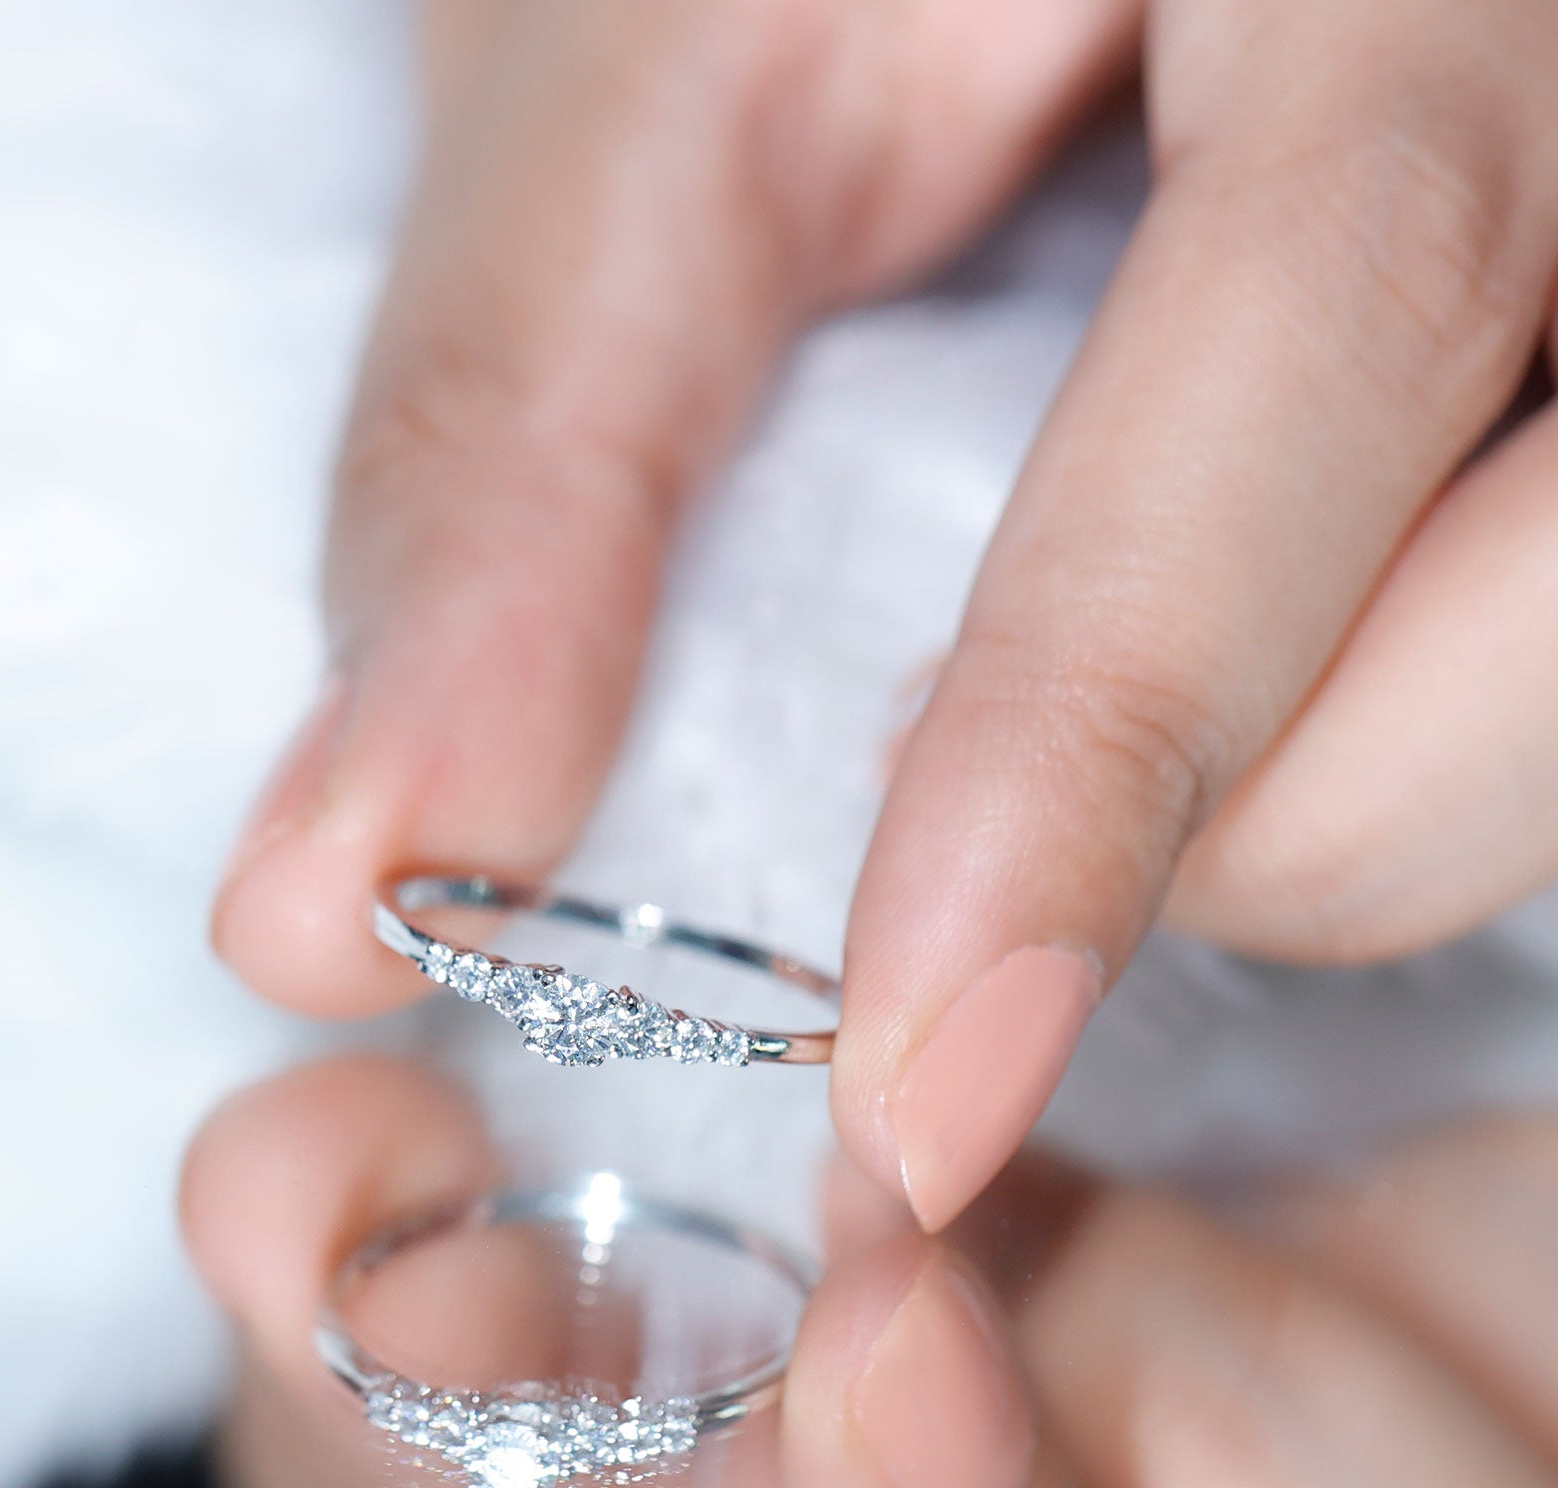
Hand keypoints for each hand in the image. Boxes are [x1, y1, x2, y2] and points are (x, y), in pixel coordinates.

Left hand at [213, 0, 1557, 1228]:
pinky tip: (1247, 639)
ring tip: (1104, 699)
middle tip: (976, 803)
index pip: (1345, 303)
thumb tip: (337, 890)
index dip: (1109, 746)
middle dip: (1261, 822)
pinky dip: (1387, 737)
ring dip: (1332, 789)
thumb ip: (515, 450)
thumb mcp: (641, 80)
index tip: (917, 1099)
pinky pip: (1550, 672)